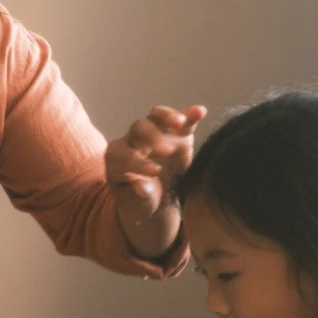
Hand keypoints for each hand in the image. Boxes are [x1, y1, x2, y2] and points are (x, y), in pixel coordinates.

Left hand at [105, 105, 206, 221]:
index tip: (155, 171)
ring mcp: (155, 133)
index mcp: (117, 157)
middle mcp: (133, 140)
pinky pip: (182, 121)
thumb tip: (142, 186)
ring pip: (156, 116)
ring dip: (168, 117)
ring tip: (180, 123)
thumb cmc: (140, 202)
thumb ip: (139, 196)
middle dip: (152, 137)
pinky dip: (190, 115)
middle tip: (167, 151)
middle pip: (138, 128)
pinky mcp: (177, 134)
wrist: (156, 199)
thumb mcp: (137, 206)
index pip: (123, 153)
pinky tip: (200, 111)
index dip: (137, 161)